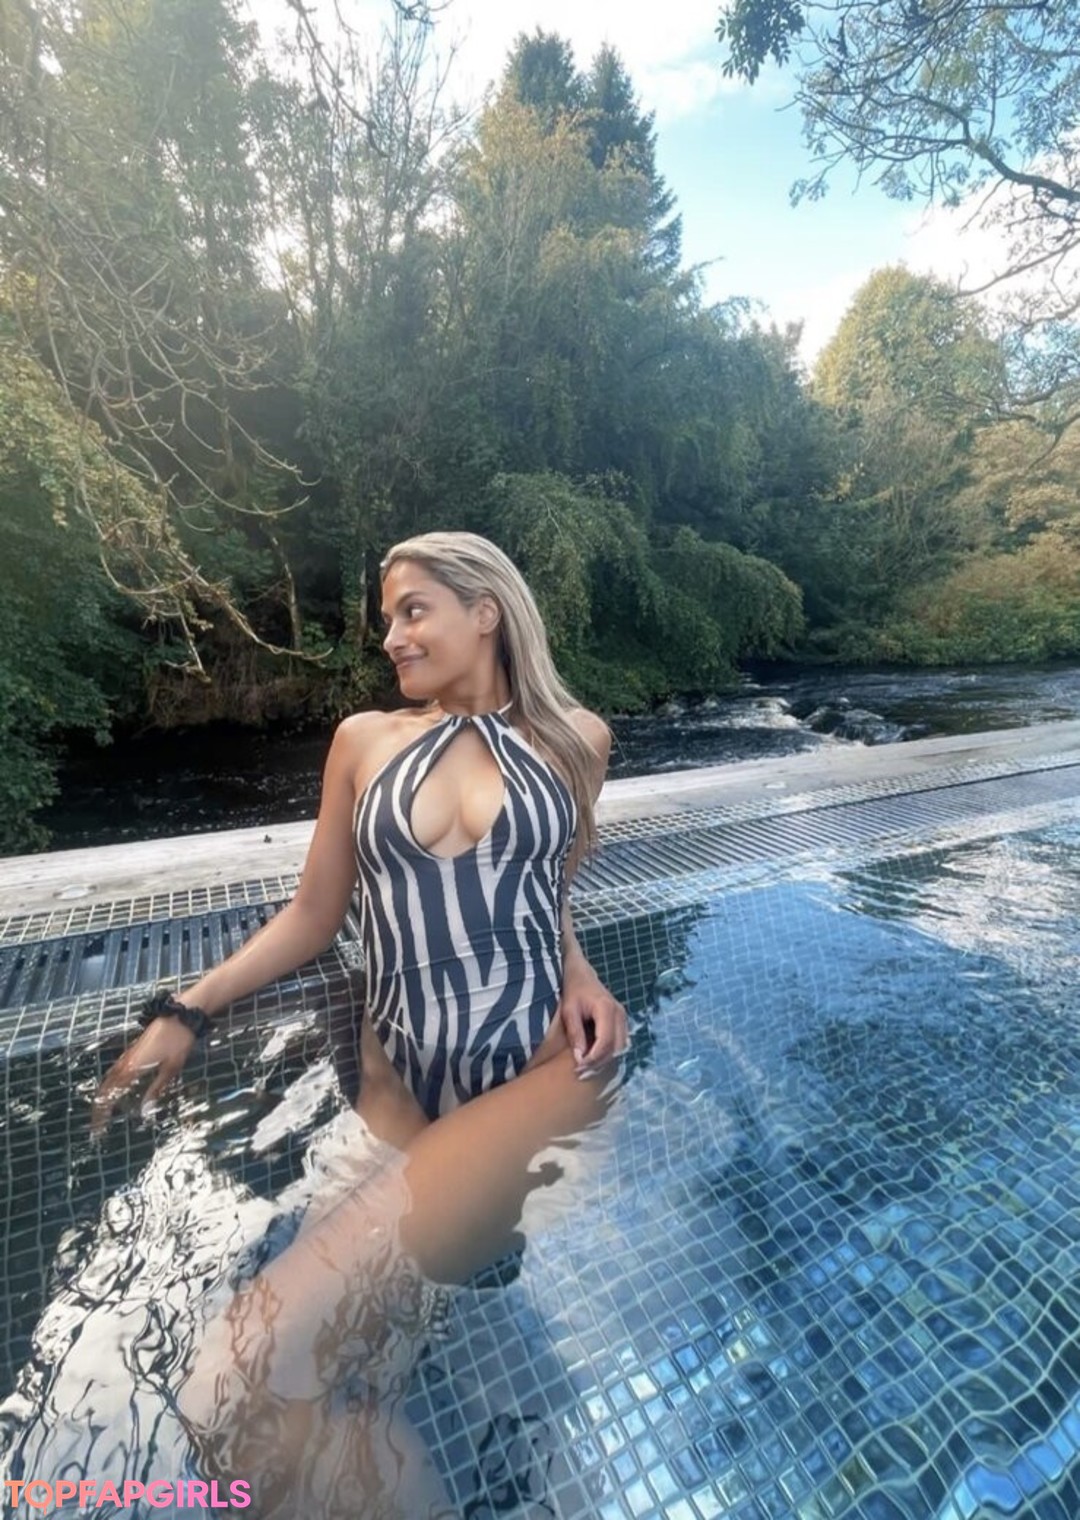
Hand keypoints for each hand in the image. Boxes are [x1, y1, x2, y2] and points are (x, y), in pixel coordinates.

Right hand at [90, 1018, 196, 1134]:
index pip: (109, 1095)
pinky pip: (116, 1071)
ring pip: (109, 1078)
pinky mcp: (133, 1050)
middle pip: (105, 1088)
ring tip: (103, 1112)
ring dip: (104, 1095)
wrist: (180, 1016)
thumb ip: (156, 1090)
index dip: (101, 1113)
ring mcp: (128, 1054)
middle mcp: (125, 1062)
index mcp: (131, 1069)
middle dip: (99, 1107)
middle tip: (97, 1126)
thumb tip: (144, 1112)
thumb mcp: (170, 1069)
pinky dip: (111, 1084)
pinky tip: (117, 1089)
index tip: (97, 1129)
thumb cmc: (178, 1042)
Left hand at [558, 968, 627, 1072]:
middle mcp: (620, 1014)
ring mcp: (623, 1018)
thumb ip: (576, 1034)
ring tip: (587, 1069)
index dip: (594, 1057)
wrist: (581, 975)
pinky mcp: (622, 1022)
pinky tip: (594, 1059)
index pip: (605, 1040)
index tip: (579, 1068)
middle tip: (581, 1073)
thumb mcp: (569, 1011)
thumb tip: (580, 1058)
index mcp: (606, 1008)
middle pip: (616, 1047)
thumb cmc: (573, 991)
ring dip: (605, 1060)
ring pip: (620, 1047)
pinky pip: (620, 1043)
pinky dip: (608, 1054)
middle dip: (599, 1063)